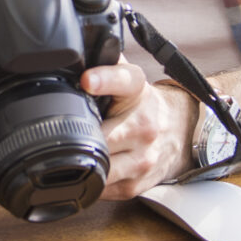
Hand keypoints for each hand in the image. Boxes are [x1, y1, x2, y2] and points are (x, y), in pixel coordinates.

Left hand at [82, 63, 194, 199]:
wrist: (180, 133)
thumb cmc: (142, 105)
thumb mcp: (127, 79)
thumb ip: (103, 61)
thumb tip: (73, 53)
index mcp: (137, 91)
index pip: (125, 80)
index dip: (105, 79)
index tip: (87, 79)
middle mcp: (144, 125)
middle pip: (101, 136)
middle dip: (79, 136)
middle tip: (59, 133)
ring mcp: (143, 158)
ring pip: (100, 167)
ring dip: (81, 162)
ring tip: (69, 155)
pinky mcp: (137, 184)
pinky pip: (101, 188)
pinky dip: (88, 181)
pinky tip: (86, 169)